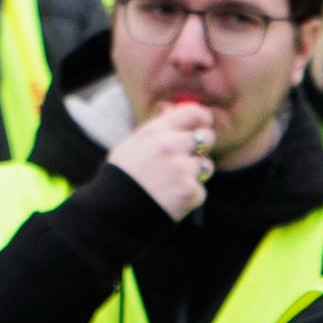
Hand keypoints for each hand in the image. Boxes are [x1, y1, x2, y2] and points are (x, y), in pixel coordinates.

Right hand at [104, 100, 219, 222]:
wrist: (115, 213)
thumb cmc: (124, 177)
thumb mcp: (134, 144)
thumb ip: (158, 127)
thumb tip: (175, 109)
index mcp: (154, 132)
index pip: (192, 113)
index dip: (203, 118)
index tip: (204, 124)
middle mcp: (169, 147)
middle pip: (207, 138)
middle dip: (202, 147)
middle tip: (188, 158)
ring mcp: (181, 170)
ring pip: (206, 166)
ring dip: (194, 174)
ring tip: (172, 183)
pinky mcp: (190, 191)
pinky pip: (200, 190)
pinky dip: (190, 195)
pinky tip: (171, 199)